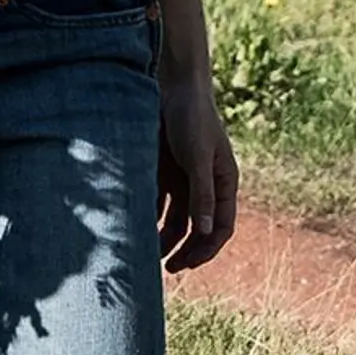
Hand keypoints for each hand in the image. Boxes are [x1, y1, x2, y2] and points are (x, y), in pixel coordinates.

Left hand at [152, 0, 237, 270]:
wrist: (170, 83)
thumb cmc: (192, 117)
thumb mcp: (197, 157)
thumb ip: (202, 195)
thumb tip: (207, 232)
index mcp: (223, 183)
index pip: (222, 227)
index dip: (207, 250)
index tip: (187, 265)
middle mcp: (205, 185)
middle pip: (198, 228)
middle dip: (185, 251)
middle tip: (167, 271)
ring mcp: (183, 179)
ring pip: (175, 219)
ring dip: (164, 238)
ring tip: (145, 256)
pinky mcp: (162, 171)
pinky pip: (156, 203)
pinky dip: (147, 217)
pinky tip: (132, 228)